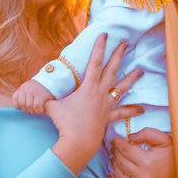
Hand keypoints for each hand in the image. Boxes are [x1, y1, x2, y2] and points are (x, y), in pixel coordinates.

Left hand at [12, 80, 54, 114]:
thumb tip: (18, 107)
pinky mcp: (40, 96)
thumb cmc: (41, 89)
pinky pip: (36, 107)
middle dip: (27, 109)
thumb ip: (21, 96)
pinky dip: (39, 110)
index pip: (15, 99)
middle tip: (33, 109)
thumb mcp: (29, 89)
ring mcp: (33, 92)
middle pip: (22, 104)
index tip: (26, 107)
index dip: (20, 106)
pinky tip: (42, 108)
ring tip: (38, 109)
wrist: (53, 82)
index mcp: (23, 87)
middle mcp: (26, 88)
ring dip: (34, 111)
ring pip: (29, 107)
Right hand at [47, 34, 144, 174]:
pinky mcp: (109, 117)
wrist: (78, 143)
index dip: (99, 47)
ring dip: (132, 78)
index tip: (104, 34)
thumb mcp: (52, 107)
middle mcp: (100, 93)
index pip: (95, 62)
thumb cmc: (65, 124)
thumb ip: (46, 99)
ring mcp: (106, 105)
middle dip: (119, 54)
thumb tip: (35, 95)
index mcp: (88, 87)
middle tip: (126, 43)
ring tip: (141, 70)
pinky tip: (142, 109)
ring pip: (122, 88)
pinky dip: (132, 111)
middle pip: (112, 69)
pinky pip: (122, 113)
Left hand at [108, 127, 177, 177]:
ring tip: (114, 158)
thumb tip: (129, 137)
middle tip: (114, 147)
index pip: (125, 149)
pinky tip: (112, 174)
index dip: (117, 143)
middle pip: (120, 162)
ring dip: (114, 165)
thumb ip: (147, 134)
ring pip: (119, 175)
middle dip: (115, 152)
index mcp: (148, 161)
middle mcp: (143, 177)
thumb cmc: (176, 158)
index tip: (115, 139)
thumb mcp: (166, 140)